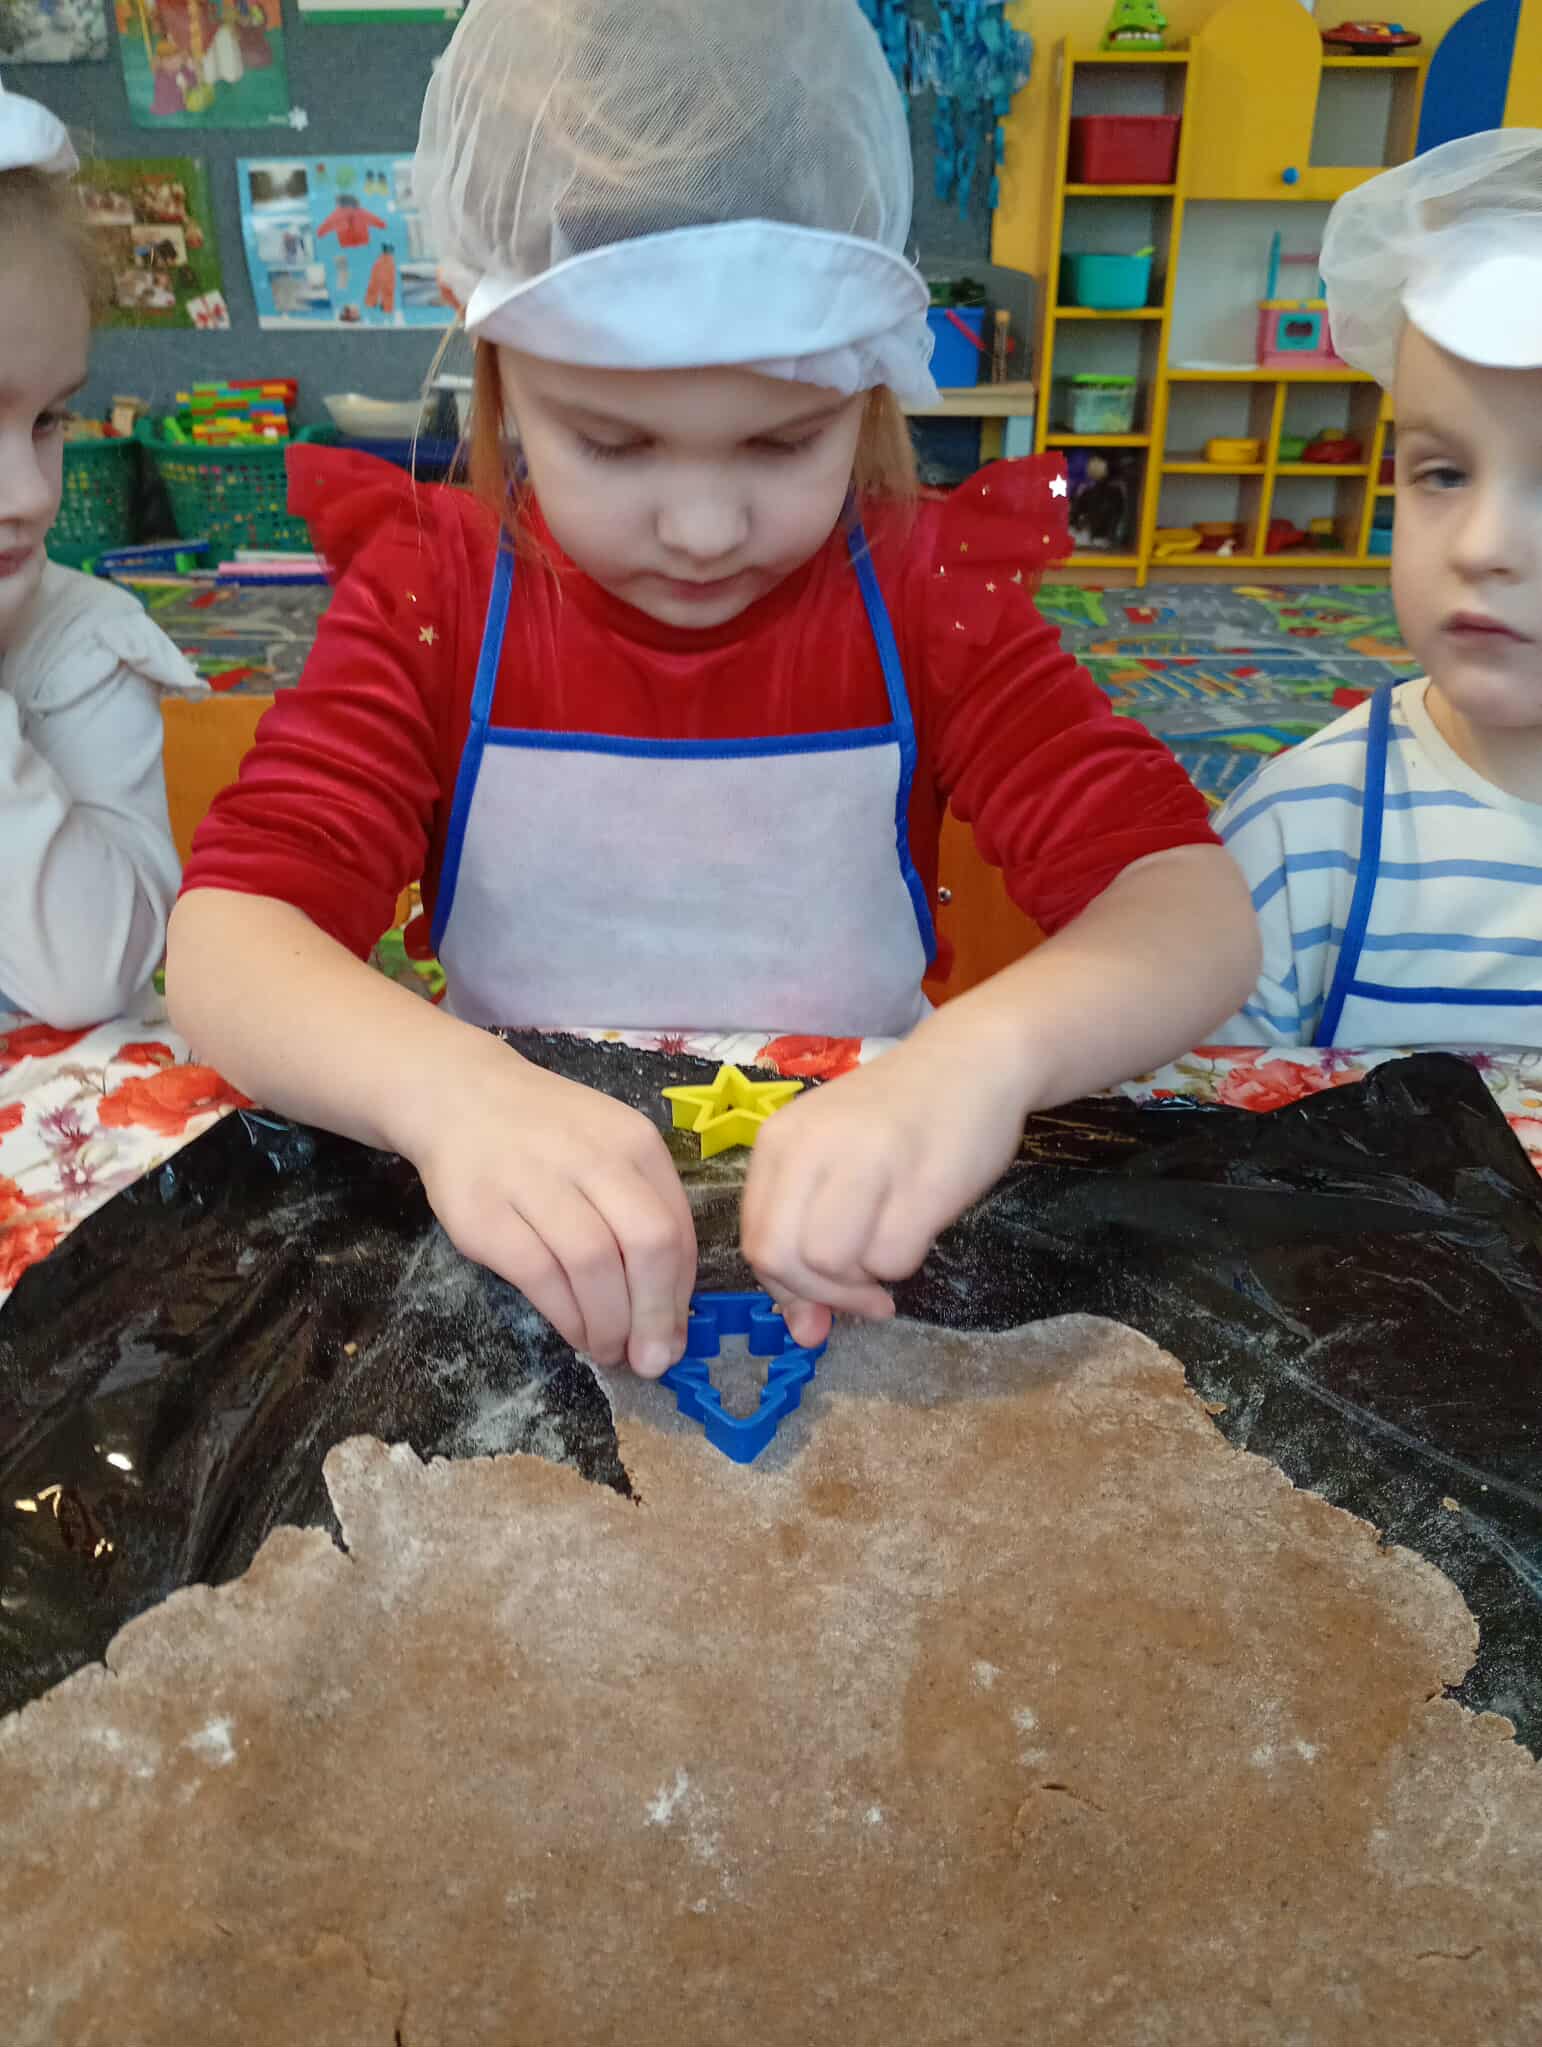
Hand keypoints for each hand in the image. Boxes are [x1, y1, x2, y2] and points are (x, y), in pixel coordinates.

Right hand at [408, 1040, 695, 1375]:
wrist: (461, 1096)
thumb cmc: (549, 1136)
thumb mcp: (609, 1151)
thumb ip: (644, 1214)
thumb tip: (671, 1307)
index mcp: (634, 1142)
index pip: (677, 1228)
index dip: (680, 1294)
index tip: (675, 1336)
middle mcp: (590, 1155)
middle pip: (646, 1243)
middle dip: (655, 1315)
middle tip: (651, 1360)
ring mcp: (534, 1180)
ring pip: (593, 1265)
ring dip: (609, 1323)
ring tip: (610, 1350)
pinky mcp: (485, 1213)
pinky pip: (540, 1276)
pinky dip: (566, 1316)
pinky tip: (576, 1332)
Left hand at [740, 1019, 1031, 1349]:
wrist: (973, 1060)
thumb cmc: (898, 1117)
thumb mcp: (834, 1160)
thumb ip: (806, 1238)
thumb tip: (803, 1335)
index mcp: (779, 1139)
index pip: (755, 1241)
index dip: (786, 1287)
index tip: (822, 1299)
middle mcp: (811, 1146)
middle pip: (780, 1259)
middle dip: (820, 1294)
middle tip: (861, 1298)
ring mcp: (865, 1160)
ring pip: (830, 1264)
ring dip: (862, 1283)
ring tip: (891, 1256)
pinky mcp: (920, 1179)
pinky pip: (891, 1260)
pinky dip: (903, 1265)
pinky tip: (919, 1233)